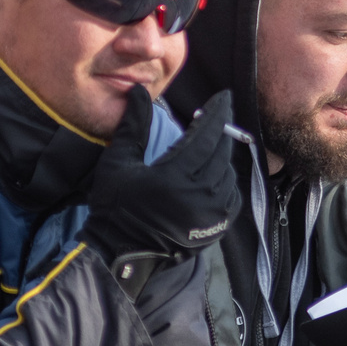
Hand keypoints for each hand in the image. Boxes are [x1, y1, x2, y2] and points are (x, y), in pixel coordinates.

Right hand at [83, 89, 242, 294]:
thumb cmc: (115, 206)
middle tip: (211, 116)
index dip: (216, 112)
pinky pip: (231, 194)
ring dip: (220, 155)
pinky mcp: (217, 227)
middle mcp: (200, 195)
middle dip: (218, 130)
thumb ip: (134, 124)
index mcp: (175, 177)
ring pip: (227, 172)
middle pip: (220, 151)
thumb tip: (139, 89)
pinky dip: (224, 179)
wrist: (121, 255)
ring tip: (207, 145)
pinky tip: (212, 172)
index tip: (223, 95)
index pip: (206, 134)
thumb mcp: (119, 162)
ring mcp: (212, 213)